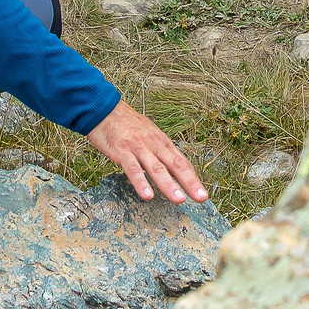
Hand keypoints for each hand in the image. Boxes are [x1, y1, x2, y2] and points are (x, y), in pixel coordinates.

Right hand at [87, 97, 206, 202]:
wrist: (105, 109)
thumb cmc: (128, 125)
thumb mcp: (149, 135)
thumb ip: (160, 153)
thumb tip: (174, 170)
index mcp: (162, 142)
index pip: (182, 162)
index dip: (193, 178)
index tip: (202, 194)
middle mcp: (154, 145)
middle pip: (175, 164)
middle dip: (189, 182)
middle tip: (200, 197)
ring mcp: (139, 147)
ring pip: (156, 168)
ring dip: (168, 185)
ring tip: (178, 199)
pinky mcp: (122, 150)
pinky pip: (132, 168)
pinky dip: (141, 182)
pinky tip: (147, 195)